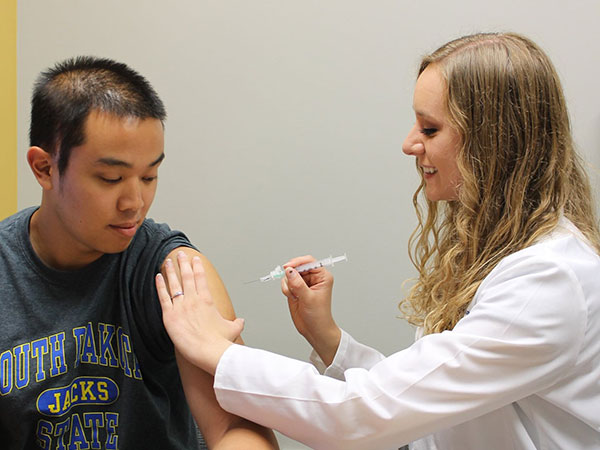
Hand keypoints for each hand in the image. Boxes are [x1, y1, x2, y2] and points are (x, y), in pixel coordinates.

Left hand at [155, 251, 243, 374]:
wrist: (208, 351)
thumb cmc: (219, 342)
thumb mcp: (232, 329)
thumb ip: (236, 323)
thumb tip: (241, 321)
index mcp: (207, 300)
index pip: (201, 278)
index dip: (198, 267)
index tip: (195, 259)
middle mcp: (193, 300)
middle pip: (187, 276)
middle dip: (183, 263)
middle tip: (180, 254)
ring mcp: (181, 306)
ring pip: (174, 283)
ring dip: (170, 271)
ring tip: (167, 261)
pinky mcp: (170, 316)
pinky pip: (163, 297)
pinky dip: (160, 286)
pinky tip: (158, 277)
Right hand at [281, 255, 340, 365]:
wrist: (314, 330)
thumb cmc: (319, 316)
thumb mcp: (309, 298)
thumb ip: (298, 284)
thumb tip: (289, 271)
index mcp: (322, 276)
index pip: (309, 262)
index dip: (298, 262)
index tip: (288, 267)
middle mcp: (313, 278)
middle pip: (297, 267)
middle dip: (291, 276)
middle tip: (292, 286)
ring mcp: (304, 283)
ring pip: (290, 275)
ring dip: (288, 285)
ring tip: (295, 296)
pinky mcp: (296, 289)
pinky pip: (286, 283)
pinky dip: (286, 289)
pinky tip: (293, 297)